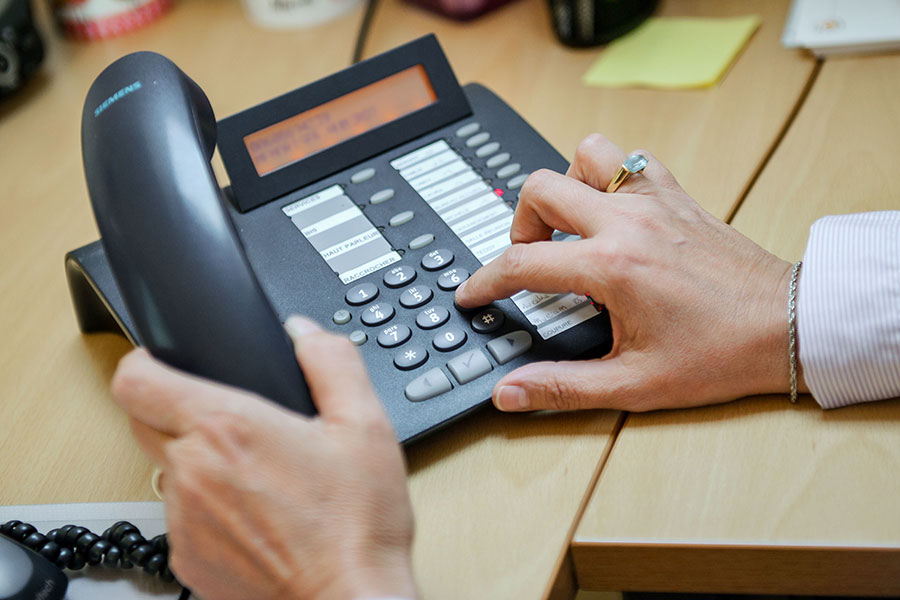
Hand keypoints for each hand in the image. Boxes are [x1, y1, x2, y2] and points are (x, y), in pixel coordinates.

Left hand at [111, 316, 415, 599]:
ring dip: (196, 464)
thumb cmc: (357, 524)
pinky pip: (181, 518)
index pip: (136, 380)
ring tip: (255, 476)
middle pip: (141, 421)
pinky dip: (207, 509)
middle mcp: (193, 473)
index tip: (161, 361)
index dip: (143, 362)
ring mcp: (184, 522)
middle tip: (224, 420)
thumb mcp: (366, 425)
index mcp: (228, 428)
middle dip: (171, 409)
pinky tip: (256, 516)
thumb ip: (331, 363)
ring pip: (166, 472)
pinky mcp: (187, 561)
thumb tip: (304, 333)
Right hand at [455, 134, 806, 411]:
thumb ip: (562, 387)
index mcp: (612, 267)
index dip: (486, 280)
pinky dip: (608, 176)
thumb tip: (511, 394)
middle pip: (540, 189)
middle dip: (519, 224)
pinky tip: (612, 212)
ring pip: (585, 155)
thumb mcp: (634, 384)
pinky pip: (630, 160)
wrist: (789, 327)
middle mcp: (628, 222)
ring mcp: (655, 202)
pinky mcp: (678, 197)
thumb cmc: (721, 353)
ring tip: (568, 227)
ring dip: (564, 186)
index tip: (474, 293)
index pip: (523, 261)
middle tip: (530, 258)